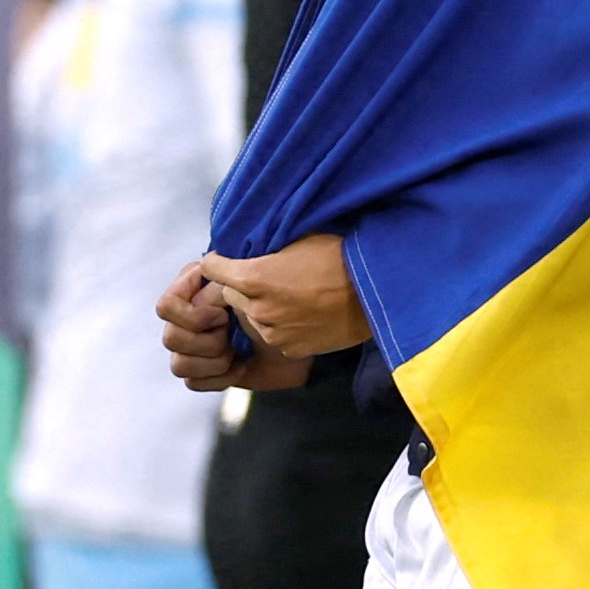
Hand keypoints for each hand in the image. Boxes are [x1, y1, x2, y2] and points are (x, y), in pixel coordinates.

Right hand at [158, 259, 277, 389]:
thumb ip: (218, 284)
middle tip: (231, 333)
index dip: (193, 315)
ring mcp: (192, 347)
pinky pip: (193, 383)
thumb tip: (201, 278)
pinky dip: (220, 377)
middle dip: (207, 341)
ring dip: (213, 361)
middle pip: (171, 338)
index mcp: (190, 292)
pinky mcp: (203, 372)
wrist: (297, 337)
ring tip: (236, 352)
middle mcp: (185, 319)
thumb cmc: (275, 304)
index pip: (166, 306)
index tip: (223, 312)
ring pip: (179, 364)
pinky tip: (240, 366)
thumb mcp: (248, 288)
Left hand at [167, 235, 362, 390]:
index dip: (218, 262)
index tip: (224, 260)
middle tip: (267, 277)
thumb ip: (266, 246)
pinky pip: (273, 335)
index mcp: (254, 277)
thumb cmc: (340, 256)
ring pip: (252, 318)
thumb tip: (248, 246)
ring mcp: (273, 333)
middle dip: (241, 286)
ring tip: (291, 297)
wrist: (376, 292)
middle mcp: (257, 309)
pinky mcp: (289, 349)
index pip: (212, 269)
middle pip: (230, 296)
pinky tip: (304, 314)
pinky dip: (281, 326)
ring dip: (262, 308)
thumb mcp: (299, 239)